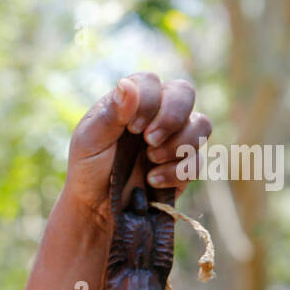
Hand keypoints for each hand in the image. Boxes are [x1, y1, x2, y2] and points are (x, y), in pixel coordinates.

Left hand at [64, 73, 211, 233]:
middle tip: (149, 140)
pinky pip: (197, 161)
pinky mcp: (185, 165)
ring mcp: (175, 138)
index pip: (151, 83)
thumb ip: (111, 114)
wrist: (96, 207)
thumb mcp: (90, 140)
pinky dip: (176, 171)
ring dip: (178, 143)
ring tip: (150, 160)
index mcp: (132, 101)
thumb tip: (127, 84)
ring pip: (201, 125)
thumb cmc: (88, 167)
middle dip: (171, 116)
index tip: (132, 127)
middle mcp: (157, 113)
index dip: (148, 101)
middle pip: (184, 93)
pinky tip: (152, 181)